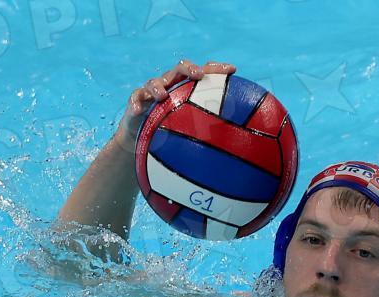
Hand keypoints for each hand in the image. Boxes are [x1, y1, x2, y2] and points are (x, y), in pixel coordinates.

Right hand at [113, 59, 236, 149]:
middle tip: (198, 75)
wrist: (146, 141)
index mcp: (188, 87)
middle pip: (180, 69)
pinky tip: (138, 111)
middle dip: (190, 69)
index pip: (204, 72)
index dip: (217, 68)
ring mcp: (153, 91)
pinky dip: (136, 104)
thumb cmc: (175, 132)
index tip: (233, 70)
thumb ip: (215, 131)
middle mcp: (172, 84)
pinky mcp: (137, 100)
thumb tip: (243, 146)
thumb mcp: (196, 131)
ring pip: (155, 82)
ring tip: (162, 95)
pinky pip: (135, 98)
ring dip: (158, 86)